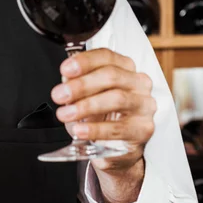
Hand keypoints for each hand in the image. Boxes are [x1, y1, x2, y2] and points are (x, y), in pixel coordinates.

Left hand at [50, 48, 155, 202]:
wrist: (117, 145)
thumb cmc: (101, 113)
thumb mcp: (86, 95)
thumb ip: (76, 84)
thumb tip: (65, 82)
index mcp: (124, 67)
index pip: (106, 56)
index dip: (84, 61)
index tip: (65, 70)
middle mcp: (138, 82)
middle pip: (111, 76)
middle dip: (81, 85)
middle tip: (59, 95)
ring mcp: (144, 105)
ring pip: (117, 99)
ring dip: (86, 106)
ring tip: (65, 114)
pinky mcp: (144, 128)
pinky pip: (119, 128)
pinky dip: (96, 129)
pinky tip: (80, 130)